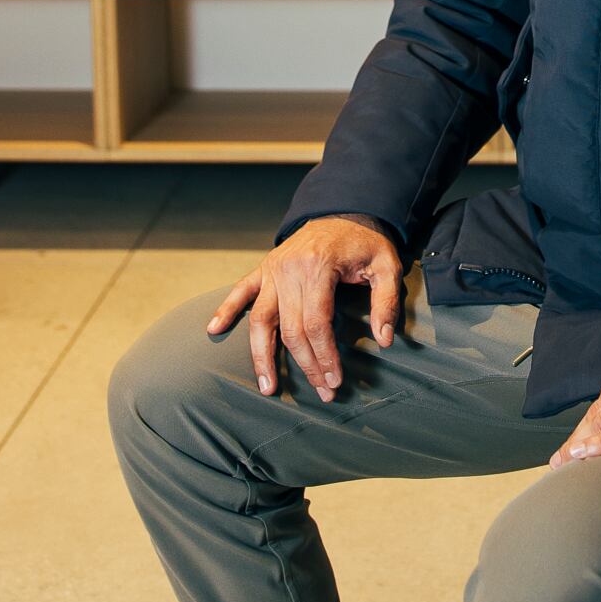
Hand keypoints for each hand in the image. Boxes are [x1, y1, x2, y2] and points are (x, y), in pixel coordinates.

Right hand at [204, 215, 402, 402]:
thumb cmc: (365, 242)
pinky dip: (225, 310)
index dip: (325, 355)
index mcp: (318, 267)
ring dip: (262, 356)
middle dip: (305, 365)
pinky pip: (240, 291)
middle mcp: (289, 270)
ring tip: (266, 387)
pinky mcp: (264, 268)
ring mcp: (272, 269)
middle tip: (321, 391)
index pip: (317, 323)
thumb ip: (386, 302)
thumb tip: (385, 340)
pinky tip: (213, 330)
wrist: (343, 210)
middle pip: (291, 329)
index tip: (334, 380)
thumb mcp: (387, 265)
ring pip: (260, 319)